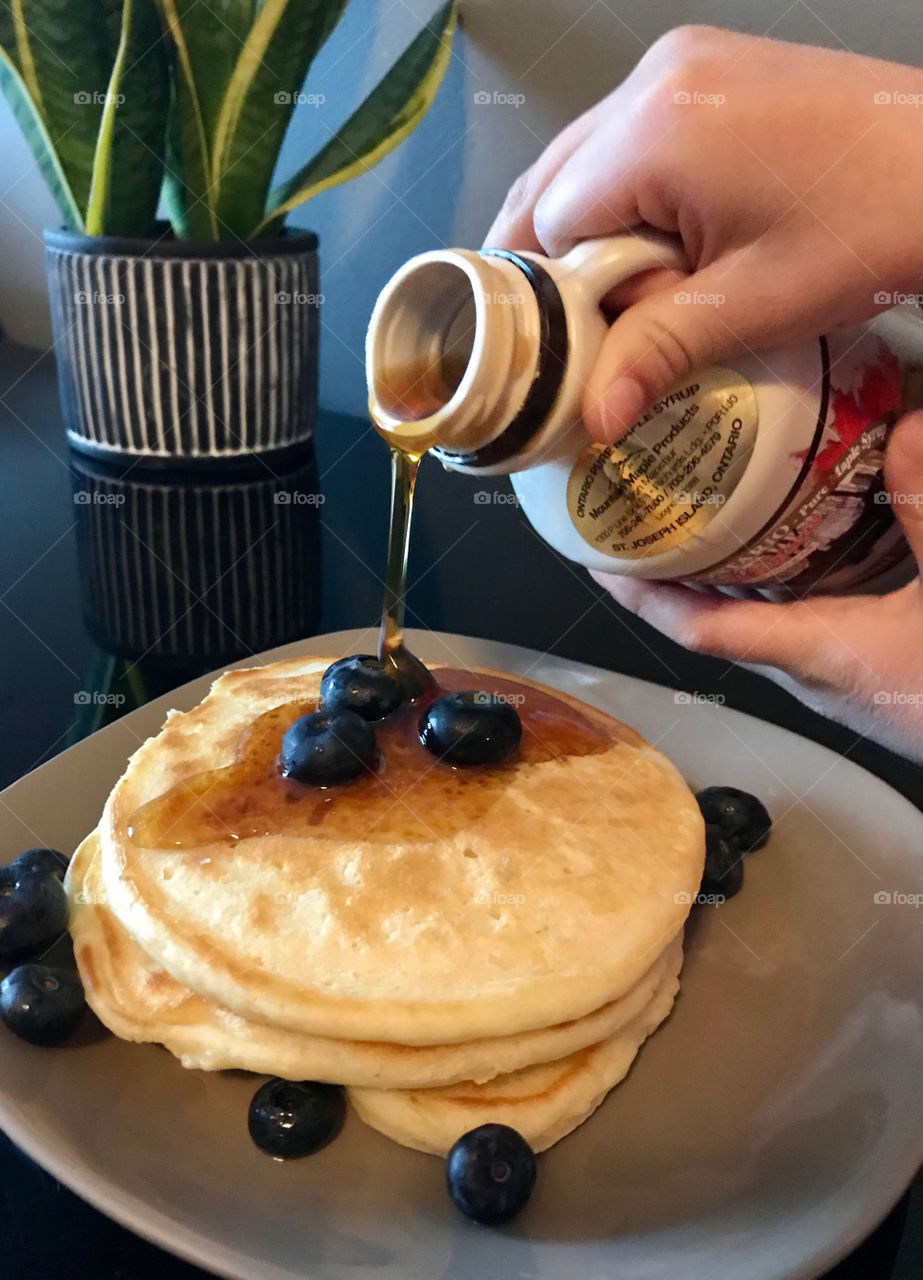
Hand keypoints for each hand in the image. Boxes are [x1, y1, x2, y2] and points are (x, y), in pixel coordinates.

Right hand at [485, 26, 922, 441]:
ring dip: (600, 226)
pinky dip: (632, 190)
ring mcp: (679, 65)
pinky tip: (675, 231)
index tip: (600, 334)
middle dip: (570, 258)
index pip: (544, 224)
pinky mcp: (703, 68)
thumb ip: (655, 353)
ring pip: (583, 161)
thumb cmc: (872, 221)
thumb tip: (594, 414)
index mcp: (656, 132)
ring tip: (659, 272)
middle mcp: (655, 80)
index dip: (562, 293)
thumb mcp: (752, 306)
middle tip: (620, 312)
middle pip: (550, 183)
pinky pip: (627, 137)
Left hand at [592, 412, 922, 761]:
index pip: (700, 628)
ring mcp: (842, 672)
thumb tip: (909, 427)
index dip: (644, 597)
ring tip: (696, 514)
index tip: (598, 561)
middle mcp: (814, 669)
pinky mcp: (871, 665)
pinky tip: (792, 540)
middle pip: (718, 618)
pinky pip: (802, 617)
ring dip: (722, 573)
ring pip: (759, 618)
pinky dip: (778, 578)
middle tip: (641, 512)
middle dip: (675, 571)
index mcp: (817, 654)